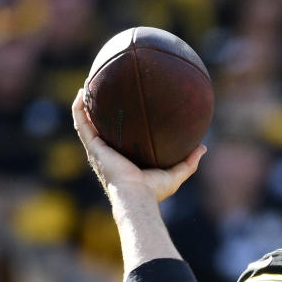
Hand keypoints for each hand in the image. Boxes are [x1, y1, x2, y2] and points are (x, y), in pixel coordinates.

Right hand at [71, 88, 205, 202]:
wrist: (137, 195)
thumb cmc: (154, 190)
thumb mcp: (176, 174)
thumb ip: (189, 161)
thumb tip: (203, 147)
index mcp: (123, 159)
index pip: (118, 139)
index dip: (118, 125)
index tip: (123, 109)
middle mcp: (107, 153)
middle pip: (99, 128)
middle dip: (99, 111)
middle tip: (102, 92)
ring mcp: (98, 149)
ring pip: (86, 122)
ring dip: (84, 104)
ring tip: (87, 85)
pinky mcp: (93, 147)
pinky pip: (82, 123)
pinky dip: (79, 108)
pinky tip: (81, 93)